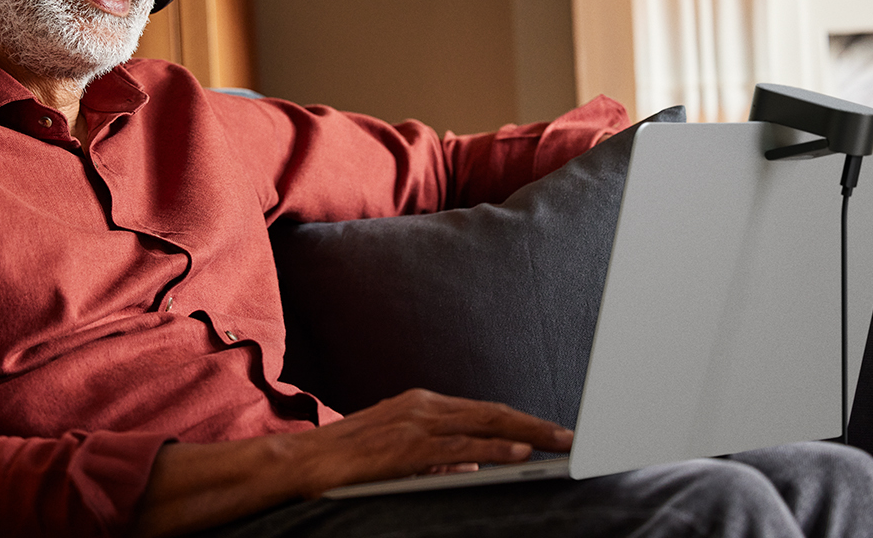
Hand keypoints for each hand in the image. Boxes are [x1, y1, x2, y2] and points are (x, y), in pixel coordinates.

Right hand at [287, 388, 572, 497]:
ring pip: (485, 424)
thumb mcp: (397, 454)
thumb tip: (471, 467)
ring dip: (528, 434)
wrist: (303, 463)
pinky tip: (520, 456)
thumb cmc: (346, 462)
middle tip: (570, 437)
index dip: (520, 422)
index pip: (483, 412)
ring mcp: (416, 423)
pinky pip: (461, 447)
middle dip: (535, 425)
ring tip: (558, 445)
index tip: (549, 433)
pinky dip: (495, 451)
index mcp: (421, 405)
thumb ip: (434, 457)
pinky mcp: (408, 446)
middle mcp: (423, 406)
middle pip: (493, 413)